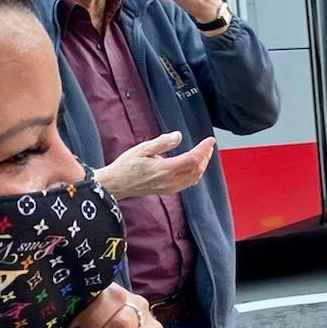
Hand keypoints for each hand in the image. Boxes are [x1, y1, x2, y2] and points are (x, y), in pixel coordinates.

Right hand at [95, 131, 214, 199]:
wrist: (116, 184)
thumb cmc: (126, 166)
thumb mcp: (142, 149)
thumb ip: (162, 142)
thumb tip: (178, 136)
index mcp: (164, 169)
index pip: (193, 159)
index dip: (204, 149)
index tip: (210, 140)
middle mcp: (170, 181)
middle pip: (197, 170)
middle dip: (206, 157)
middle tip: (208, 146)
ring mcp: (170, 188)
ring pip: (194, 178)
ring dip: (202, 165)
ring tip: (204, 154)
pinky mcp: (168, 191)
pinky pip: (188, 183)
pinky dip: (195, 173)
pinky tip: (194, 166)